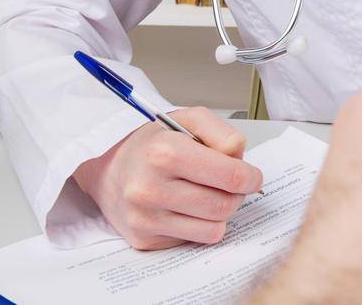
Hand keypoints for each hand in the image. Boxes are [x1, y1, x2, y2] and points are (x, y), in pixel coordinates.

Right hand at [72, 106, 263, 248]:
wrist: (109, 171)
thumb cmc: (152, 144)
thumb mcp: (188, 120)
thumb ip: (222, 132)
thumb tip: (239, 156)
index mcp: (165, 153)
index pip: (229, 176)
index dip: (250, 177)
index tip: (252, 177)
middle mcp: (150, 188)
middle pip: (224, 205)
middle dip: (236, 195)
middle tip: (229, 184)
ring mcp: (145, 218)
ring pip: (213, 228)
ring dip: (220, 212)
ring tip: (208, 194)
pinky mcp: (144, 239)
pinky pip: (195, 240)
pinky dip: (200, 225)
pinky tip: (188, 208)